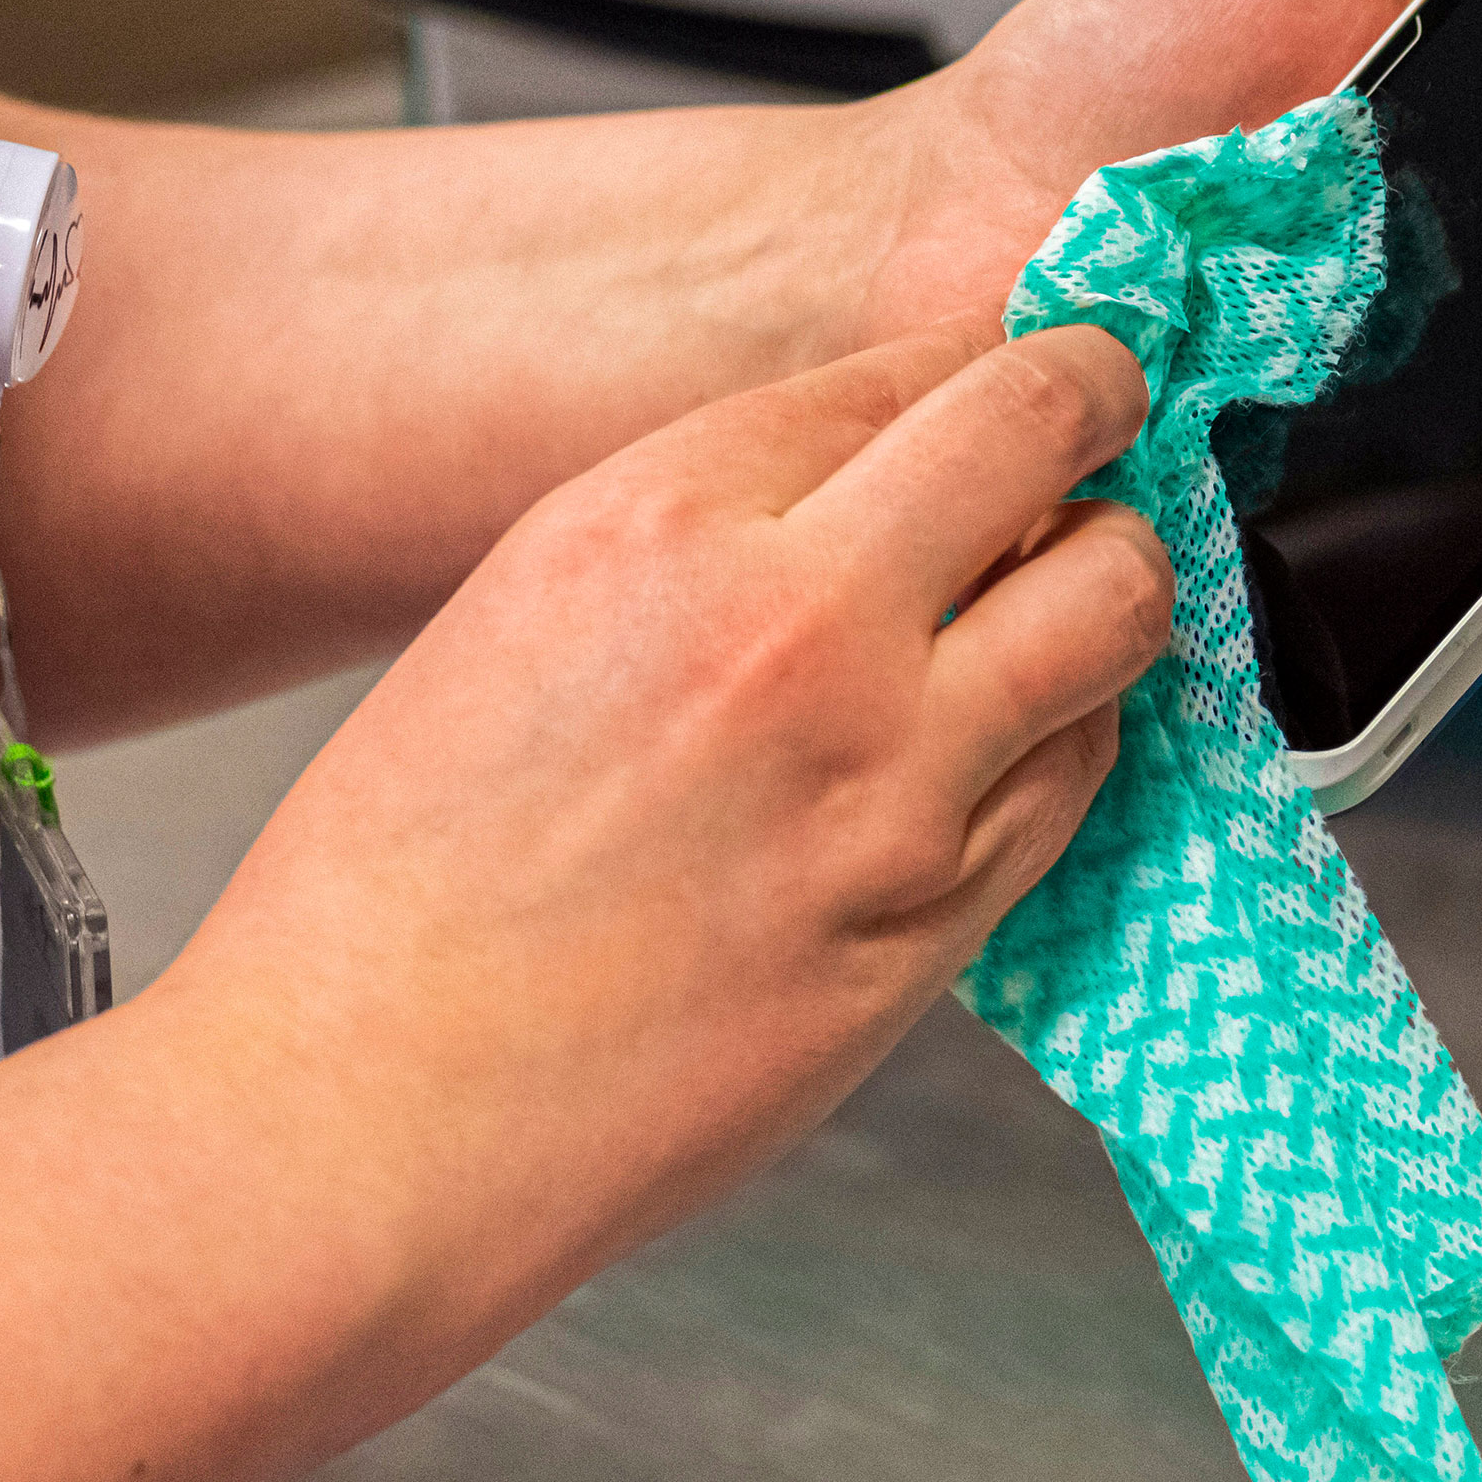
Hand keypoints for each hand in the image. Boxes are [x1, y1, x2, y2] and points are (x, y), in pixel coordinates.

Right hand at [163, 320, 1170, 1286]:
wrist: (364, 1116)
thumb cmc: (400, 882)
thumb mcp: (526, 607)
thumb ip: (714, 527)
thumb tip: (880, 481)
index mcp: (663, 519)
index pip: (908, 367)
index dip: (976, 366)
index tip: (1007, 380)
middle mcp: (801, 626)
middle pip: (1050, 429)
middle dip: (1095, 400)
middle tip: (1103, 414)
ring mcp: (892, 781)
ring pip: (1117, 603)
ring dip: (1108, 576)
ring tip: (1063, 594)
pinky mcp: (938, 916)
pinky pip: (1077, 772)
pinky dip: (1068, 727)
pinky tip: (1014, 734)